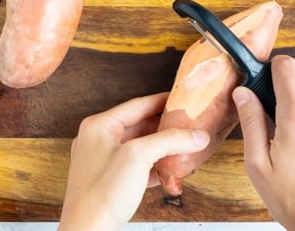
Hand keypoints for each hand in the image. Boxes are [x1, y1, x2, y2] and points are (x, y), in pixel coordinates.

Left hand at [58, 92, 209, 230]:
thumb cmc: (100, 196)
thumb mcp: (139, 157)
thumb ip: (170, 140)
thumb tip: (196, 135)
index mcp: (99, 126)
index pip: (138, 104)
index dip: (163, 100)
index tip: (182, 98)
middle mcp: (98, 140)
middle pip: (141, 125)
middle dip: (166, 128)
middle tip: (188, 125)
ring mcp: (103, 160)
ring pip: (140, 146)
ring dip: (161, 148)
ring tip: (183, 147)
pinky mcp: (109, 179)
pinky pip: (137, 164)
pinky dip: (154, 165)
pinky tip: (169, 171)